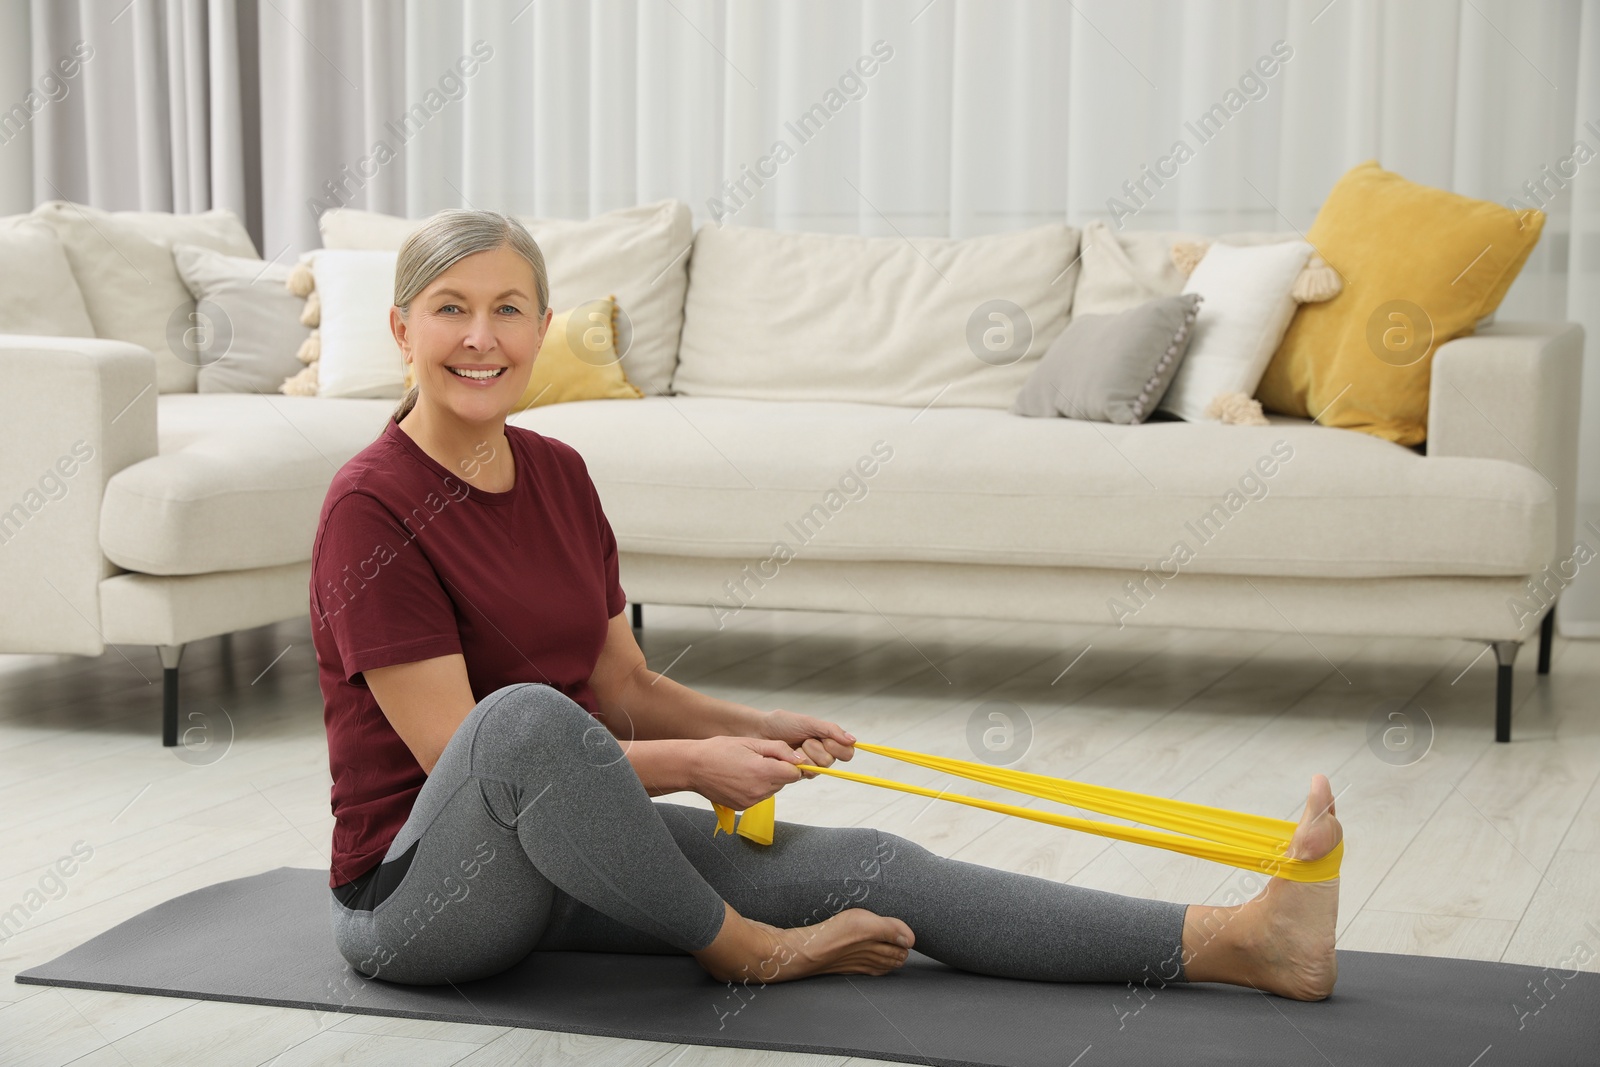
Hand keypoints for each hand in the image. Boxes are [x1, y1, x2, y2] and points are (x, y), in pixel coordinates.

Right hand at [691, 735, 806, 810]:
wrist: (693, 767)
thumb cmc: (719, 750)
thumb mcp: (751, 742)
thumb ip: (779, 750)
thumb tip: (799, 759)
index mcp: (762, 772)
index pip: (794, 774)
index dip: (790, 764)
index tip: (781, 757)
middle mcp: (758, 790)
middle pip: (784, 782)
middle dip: (778, 770)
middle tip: (758, 759)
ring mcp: (750, 801)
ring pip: (772, 790)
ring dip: (767, 779)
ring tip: (747, 767)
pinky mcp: (743, 807)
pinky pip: (759, 797)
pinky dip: (755, 787)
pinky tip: (740, 777)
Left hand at [755, 709, 855, 779]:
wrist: (759, 730)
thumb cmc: (782, 723)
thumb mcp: (809, 722)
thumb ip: (831, 730)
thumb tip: (853, 740)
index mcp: (827, 740)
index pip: (847, 752)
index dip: (838, 748)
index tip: (825, 739)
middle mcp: (820, 754)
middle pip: (831, 762)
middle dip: (816, 750)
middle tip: (804, 741)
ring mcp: (809, 765)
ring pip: (818, 769)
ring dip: (805, 756)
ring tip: (794, 747)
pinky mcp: (796, 774)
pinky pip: (805, 774)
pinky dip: (796, 764)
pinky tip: (788, 756)